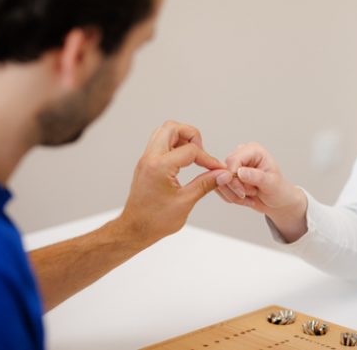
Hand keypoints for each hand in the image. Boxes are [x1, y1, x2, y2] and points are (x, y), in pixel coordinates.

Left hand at [115, 121, 225, 245]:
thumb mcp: (185, 202)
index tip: (217, 169)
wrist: (134, 229)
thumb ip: (205, 184)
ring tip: (193, 156)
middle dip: (191, 135)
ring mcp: (146, 159)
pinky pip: (160, 143)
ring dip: (182, 138)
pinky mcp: (146, 164)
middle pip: (172, 127)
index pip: (191, 150)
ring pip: (164, 132)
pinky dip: (174, 146)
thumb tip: (222, 174)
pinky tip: (184, 162)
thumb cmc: (155, 221)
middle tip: (201, 152)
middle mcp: (150, 158)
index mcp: (160, 166)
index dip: (208, 159)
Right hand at [215, 142, 306, 241]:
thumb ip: (256, 177)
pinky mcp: (228, 177)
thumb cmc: (278, 189)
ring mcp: (234, 166)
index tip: (242, 191)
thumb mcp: (271, 183)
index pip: (233, 160)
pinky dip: (231, 197)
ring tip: (250, 197)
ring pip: (220, 181)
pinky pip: (219, 188)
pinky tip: (244, 198)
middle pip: (223, 171)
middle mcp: (241, 155)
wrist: (277, 201)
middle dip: (235, 188)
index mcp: (253, 150)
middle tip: (250, 194)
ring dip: (233, 195)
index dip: (233, 177)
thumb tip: (240, 172)